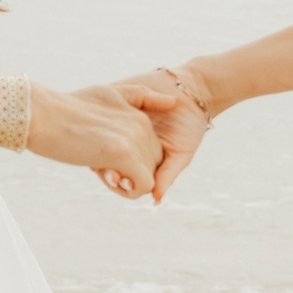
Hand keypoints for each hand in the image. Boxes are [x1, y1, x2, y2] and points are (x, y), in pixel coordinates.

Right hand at [27, 81, 165, 198]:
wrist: (43, 116)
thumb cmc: (67, 109)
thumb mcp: (108, 93)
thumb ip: (140, 97)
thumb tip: (175, 102)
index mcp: (138, 115)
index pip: (148, 149)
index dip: (126, 160)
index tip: (99, 155)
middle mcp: (142, 126)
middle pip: (150, 164)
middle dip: (129, 173)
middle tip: (100, 166)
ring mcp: (135, 140)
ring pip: (148, 177)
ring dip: (126, 183)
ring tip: (102, 171)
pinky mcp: (127, 156)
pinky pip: (145, 186)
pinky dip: (129, 191)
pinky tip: (109, 179)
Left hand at [112, 66, 211, 202]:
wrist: (194, 91)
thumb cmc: (189, 125)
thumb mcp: (180, 154)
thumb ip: (166, 176)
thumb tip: (155, 201)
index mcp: (135, 154)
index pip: (117, 171)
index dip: (116, 179)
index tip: (119, 183)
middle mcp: (122, 137)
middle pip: (103, 157)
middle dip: (104, 167)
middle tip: (111, 173)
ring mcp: (118, 118)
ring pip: (98, 137)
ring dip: (99, 147)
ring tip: (108, 154)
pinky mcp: (118, 97)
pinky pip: (103, 110)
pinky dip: (102, 121)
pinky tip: (109, 130)